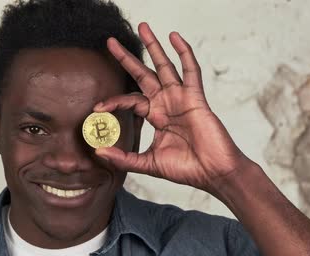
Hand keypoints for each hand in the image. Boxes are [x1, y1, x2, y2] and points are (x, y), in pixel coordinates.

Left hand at [95, 23, 248, 193]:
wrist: (212, 173)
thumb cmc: (185, 169)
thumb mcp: (148, 164)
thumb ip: (124, 158)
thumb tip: (98, 151)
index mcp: (156, 116)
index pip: (130, 100)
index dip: (114, 101)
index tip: (97, 108)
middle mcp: (166, 103)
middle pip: (143, 74)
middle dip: (127, 58)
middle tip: (110, 42)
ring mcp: (181, 98)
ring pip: (165, 66)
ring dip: (153, 46)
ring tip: (142, 26)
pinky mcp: (195, 97)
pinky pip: (190, 71)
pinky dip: (184, 53)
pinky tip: (174, 37)